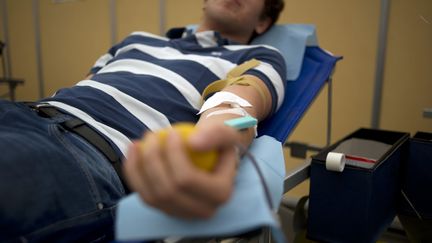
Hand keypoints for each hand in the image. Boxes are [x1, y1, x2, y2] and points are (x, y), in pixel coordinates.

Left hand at [123, 122, 239, 218]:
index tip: (171, 132)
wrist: (215, 153)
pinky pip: (144, 196)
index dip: (174, 154)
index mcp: (221, 194)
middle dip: (153, 159)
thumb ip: (216, 134)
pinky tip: (133, 152)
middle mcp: (203, 210)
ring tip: (139, 142)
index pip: (188, 179)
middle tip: (152, 135)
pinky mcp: (167, 210)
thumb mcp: (227, 131)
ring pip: (152, 196)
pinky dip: (134, 174)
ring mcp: (183, 214)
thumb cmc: (220, 141)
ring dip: (140, 167)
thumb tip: (193, 143)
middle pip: (168, 190)